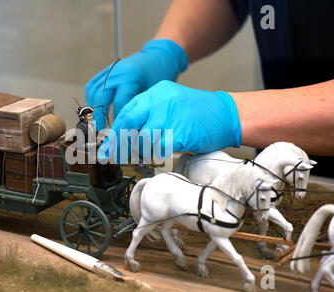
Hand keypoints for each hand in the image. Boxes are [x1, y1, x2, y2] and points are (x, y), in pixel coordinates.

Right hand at [85, 39, 187, 129]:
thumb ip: (137, 107)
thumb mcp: (151, 93)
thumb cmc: (159, 75)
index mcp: (130, 78)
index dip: (116, 119)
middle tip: (99, 129)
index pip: (118, 104)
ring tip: (94, 120)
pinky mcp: (107, 70)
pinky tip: (94, 108)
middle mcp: (117, 72)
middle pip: (101, 97)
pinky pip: (93, 84)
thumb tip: (126, 125)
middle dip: (98, 115)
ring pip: (93, 90)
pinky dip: (92, 98)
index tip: (117, 131)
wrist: (159, 56)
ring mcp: (110, 70)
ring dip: (91, 107)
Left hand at [97, 80, 241, 163]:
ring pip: (142, 139)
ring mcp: (169, 115)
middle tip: (111, 157)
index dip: (115, 131)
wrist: (227, 114)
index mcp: (156, 93)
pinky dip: (157, 155)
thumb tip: (127, 137)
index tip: (106, 146)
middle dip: (118, 144)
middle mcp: (160, 101)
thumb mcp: (170, 106)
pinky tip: (163, 154)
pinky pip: (158, 149)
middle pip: (129, 124)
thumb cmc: (198, 114)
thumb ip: (150, 117)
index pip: (127, 112)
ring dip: (141, 152)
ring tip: (147, 154)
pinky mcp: (178, 132)